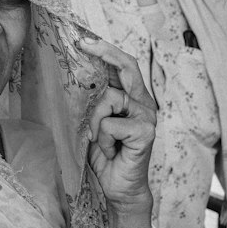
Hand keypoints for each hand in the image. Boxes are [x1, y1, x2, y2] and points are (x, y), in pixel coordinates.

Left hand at [80, 35, 156, 218]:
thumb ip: (94, 103)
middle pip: (127, 66)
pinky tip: (111, 151)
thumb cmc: (106, 156)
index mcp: (132, 98)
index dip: (106, 50)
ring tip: (100, 141)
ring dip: (94, 121)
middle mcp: (143, 103)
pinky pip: (110, 124)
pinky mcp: (145, 131)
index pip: (123, 66)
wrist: (119, 187)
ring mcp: (147, 116)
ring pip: (109, 99)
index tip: (84, 40)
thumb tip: (80, 78)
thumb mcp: (94, 124)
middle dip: (104, 52)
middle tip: (83, 43)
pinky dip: (103, 139)